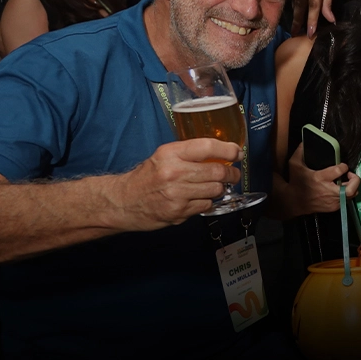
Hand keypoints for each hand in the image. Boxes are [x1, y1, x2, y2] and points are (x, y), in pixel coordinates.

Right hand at [107, 138, 241, 230]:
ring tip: (216, 186)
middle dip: (232, 173)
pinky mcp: (178, 212)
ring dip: (220, 188)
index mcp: (170, 154)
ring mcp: (176, 194)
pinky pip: (206, 205)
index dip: (228, 150)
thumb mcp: (164, 156)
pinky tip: (199, 198)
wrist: (123, 202)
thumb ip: (190, 153)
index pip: (208, 147)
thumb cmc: (146, 177)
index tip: (237, 153)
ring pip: (215, 190)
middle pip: (217, 172)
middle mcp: (174, 173)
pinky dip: (208, 202)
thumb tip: (222, 152)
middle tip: (234, 173)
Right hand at [285, 141, 360, 216]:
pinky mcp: (332, 207)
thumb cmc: (295, 183)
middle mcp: (328, 190)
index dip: (344, 166)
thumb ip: (300, 152)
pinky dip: (346, 194)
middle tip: (350, 175)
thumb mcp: (295, 165)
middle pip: (350, 188)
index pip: (339, 170)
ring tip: (346, 181)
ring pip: (351, 195)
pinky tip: (341, 189)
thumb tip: (304, 143)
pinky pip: (346, 201)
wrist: (293, 202)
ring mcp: (331, 201)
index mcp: (320, 178)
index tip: (342, 165)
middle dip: (355, 180)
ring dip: (352, 186)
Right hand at [293, 0, 339, 35]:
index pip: (314, 5)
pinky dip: (293, 5)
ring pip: (294, 0)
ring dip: (295, 15)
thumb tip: (330, 19)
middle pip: (300, 5)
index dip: (312, 20)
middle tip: (296, 35)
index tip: (310, 34)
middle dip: (299, 21)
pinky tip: (294, 14)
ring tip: (295, 28)